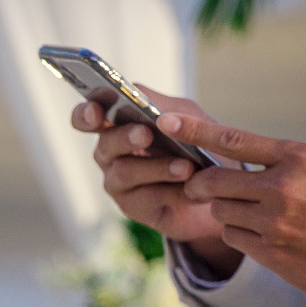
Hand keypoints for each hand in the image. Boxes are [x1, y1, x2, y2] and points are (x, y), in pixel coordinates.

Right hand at [70, 85, 243, 276]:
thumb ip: (164, 106)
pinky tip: (196, 190)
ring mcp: (119, 183)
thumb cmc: (197, 144)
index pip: (88, 118)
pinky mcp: (134, 208)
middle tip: (145, 134)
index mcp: (117, 125)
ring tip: (186, 166)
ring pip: (125, 172)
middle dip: (125, 137)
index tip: (95, 112)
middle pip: (106, 144)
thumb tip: (141, 98)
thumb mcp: (186, 116)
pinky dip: (176, 192)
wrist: (220, 186)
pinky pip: (148, 198)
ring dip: (157, 167)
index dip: (85, 115)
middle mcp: (111, 155)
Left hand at [157, 112, 305, 301]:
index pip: (233, 140)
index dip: (194, 130)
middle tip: (199, 187)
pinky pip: (231, 237)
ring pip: (219, 212)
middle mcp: (282, 187)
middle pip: (212, 182)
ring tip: (253, 214)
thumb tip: (219, 157)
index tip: (164, 120)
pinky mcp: (268, 251)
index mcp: (295, 158)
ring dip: (225, 212)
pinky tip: (262, 235)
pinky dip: (239, 235)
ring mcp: (274, 222)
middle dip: (200, 186)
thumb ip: (271, 161)